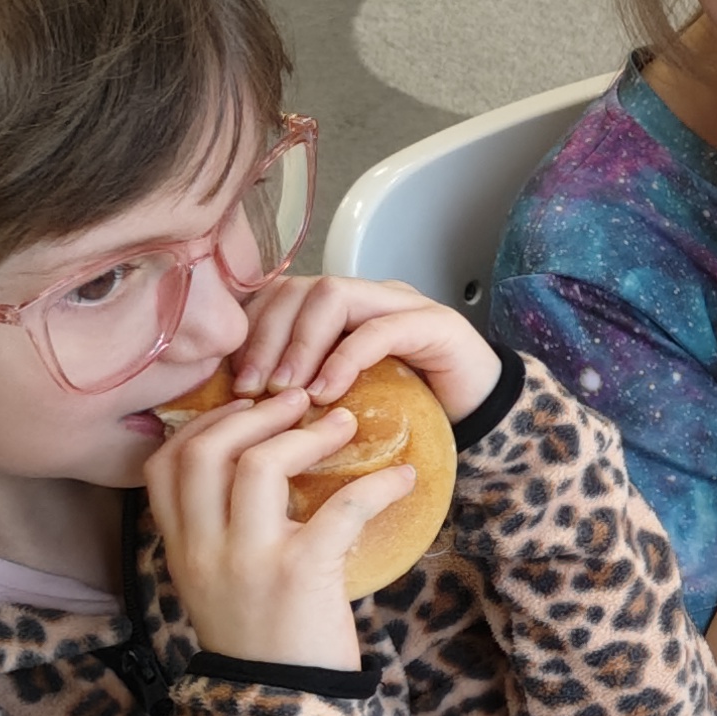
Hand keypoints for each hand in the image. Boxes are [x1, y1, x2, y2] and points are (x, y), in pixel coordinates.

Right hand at [145, 384, 406, 670]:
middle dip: (256, 414)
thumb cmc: (258, 636)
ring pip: (258, 466)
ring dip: (307, 435)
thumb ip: (218, 529)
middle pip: (208, 451)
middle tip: (300, 401)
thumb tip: (252, 465)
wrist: (278, 704)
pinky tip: (403, 477)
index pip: (165, 464)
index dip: (205, 423)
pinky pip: (340, 509)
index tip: (246, 408)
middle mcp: (205, 549)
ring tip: (343, 424)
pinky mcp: (300, 574)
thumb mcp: (214, 582)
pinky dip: (376, 485)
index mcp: (182, 548)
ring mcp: (249, 560)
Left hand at [228, 274, 496, 423]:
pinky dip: (345, 359)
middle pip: (300, 287)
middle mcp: (369, 297)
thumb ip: (300, 391)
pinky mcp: (436, 325)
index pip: (280, 294)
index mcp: (342, 311)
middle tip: (252, 389)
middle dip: (267, 337)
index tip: (231, 381)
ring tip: (288, 392)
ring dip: (301, 345)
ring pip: (333, 295)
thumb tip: (238, 407)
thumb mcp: (340, 404)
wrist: (485, 428)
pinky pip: (379, 328)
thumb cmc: (407, 419)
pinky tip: (328, 394)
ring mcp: (403, 305)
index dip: (250, 331)